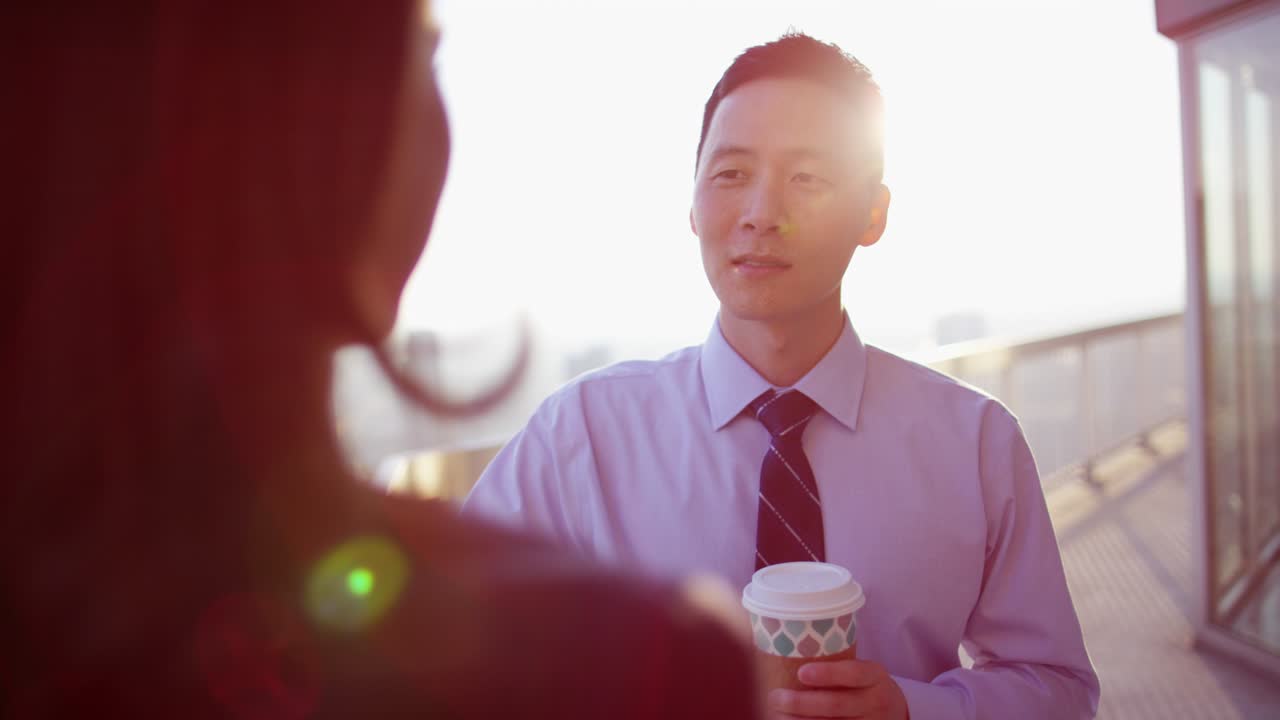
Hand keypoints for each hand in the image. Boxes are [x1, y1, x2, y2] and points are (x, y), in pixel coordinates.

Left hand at [767, 659, 907, 718]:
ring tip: (777, 714)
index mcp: (875, 675)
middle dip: (802, 702)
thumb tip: (785, 650)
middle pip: (836, 704)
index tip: (801, 672)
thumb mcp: (861, 671)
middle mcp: (877, 701)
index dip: (828, 674)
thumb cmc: (862, 685)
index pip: (853, 673)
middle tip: (775, 697)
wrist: (893, 711)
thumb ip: (835, 665)